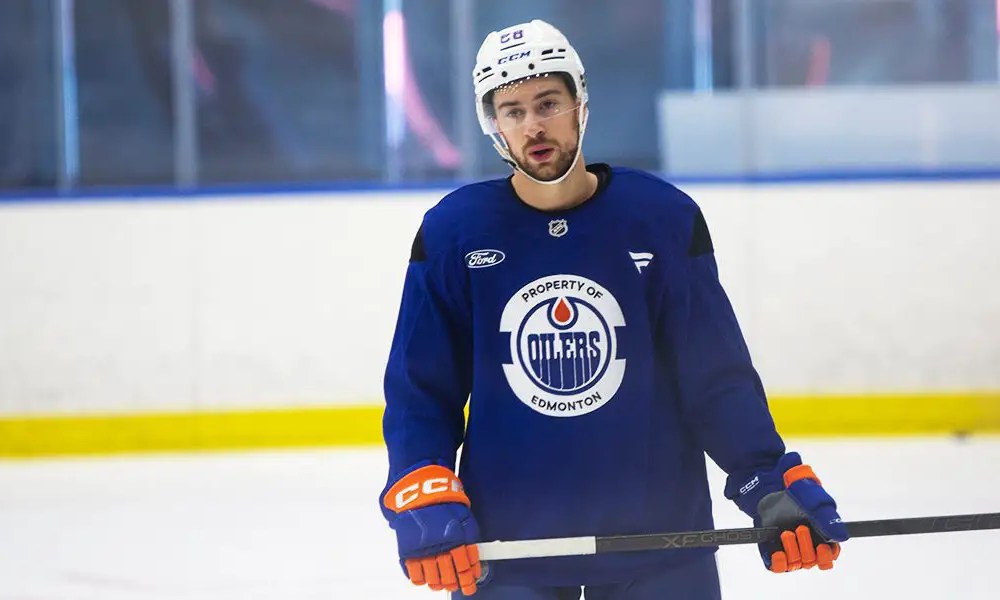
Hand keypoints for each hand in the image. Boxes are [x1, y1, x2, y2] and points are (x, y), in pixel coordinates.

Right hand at [382, 464, 482, 593]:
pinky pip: (413, 571)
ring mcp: (422, 548)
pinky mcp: (407, 548)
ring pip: (431, 576)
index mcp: (456, 537)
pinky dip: (419, 578)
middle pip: (448, 573)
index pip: (464, 564)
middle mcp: (439, 545)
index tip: (470, 584)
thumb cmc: (444, 500)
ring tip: (440, 585)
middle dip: (454, 582)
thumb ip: (469, 536)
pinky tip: (424, 579)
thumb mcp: (464, 515)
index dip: (468, 577)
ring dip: (438, 583)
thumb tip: (473, 558)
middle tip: (456, 586)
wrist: (420, 488)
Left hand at [727, 452, 848, 572]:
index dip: (827, 556)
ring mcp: (789, 549)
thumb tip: (841, 537)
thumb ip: (828, 518)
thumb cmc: (796, 493)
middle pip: (813, 561)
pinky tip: (778, 553)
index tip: (822, 547)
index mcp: (821, 536)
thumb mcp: (815, 501)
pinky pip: (778, 566)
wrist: (770, 488)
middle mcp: (807, 545)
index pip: (829, 556)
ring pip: (797, 564)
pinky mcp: (772, 550)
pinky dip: (779, 563)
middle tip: (800, 528)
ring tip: (786, 533)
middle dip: (807, 546)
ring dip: (793, 550)